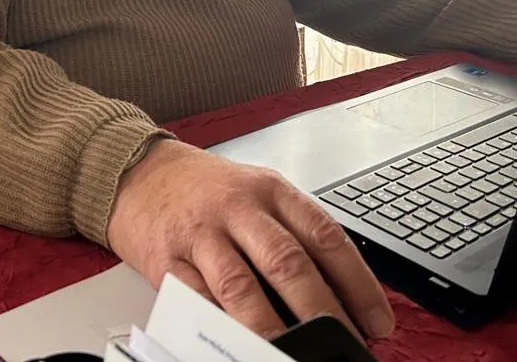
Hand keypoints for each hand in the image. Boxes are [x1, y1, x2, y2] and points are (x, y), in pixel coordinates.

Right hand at [106, 139, 394, 339]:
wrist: (139, 171)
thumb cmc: (206, 189)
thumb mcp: (257, 192)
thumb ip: (293, 232)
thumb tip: (340, 293)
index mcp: (271, 190)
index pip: (325, 235)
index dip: (357, 282)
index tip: (377, 320)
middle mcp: (239, 208)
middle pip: (288, 262)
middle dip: (322, 310)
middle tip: (344, 343)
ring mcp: (202, 234)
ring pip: (242, 285)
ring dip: (271, 327)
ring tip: (293, 354)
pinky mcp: (168, 260)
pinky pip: (196, 299)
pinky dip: (219, 326)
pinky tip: (238, 343)